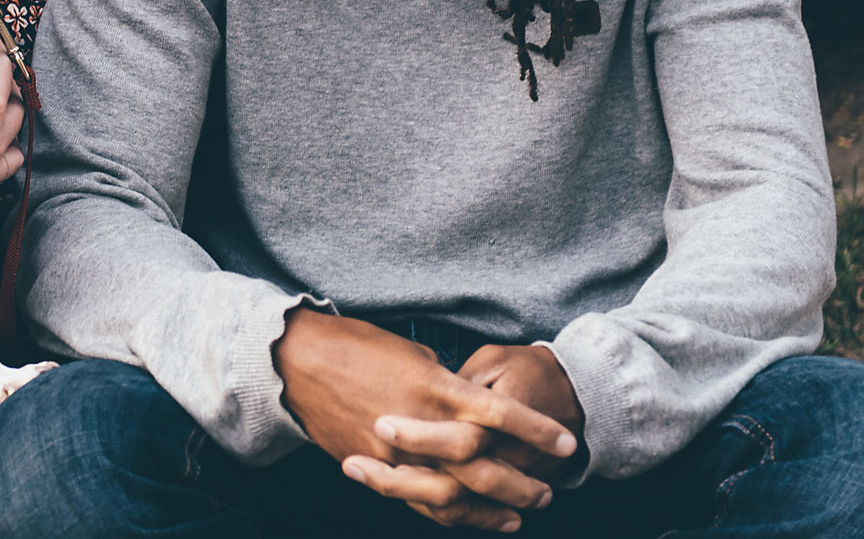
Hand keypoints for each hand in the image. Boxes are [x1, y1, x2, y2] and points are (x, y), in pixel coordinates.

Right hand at [274, 310, 574, 529]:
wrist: (296, 361)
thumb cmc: (354, 344)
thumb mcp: (409, 350)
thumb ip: (442, 381)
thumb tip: (465, 398)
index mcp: (432, 387)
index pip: (499, 413)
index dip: (536, 430)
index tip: (567, 441)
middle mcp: (418, 426)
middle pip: (483, 469)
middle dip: (521, 484)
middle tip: (547, 491)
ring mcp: (393, 453)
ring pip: (452, 498)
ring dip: (492, 510)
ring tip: (520, 514)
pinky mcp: (373, 468)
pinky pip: (417, 503)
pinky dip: (451, 516)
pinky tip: (473, 519)